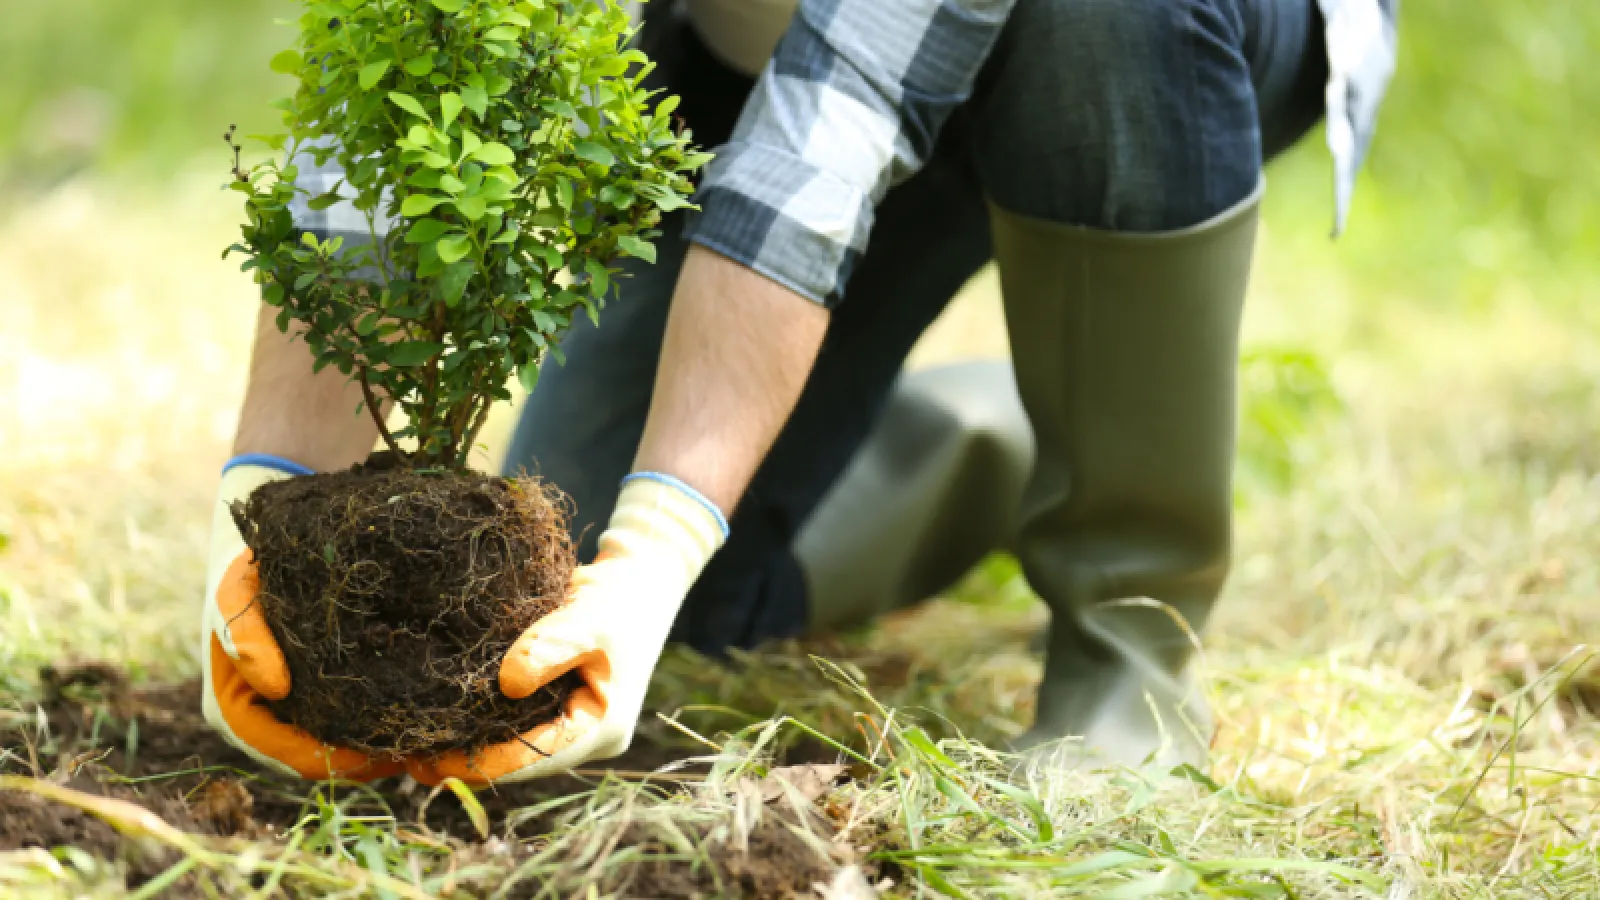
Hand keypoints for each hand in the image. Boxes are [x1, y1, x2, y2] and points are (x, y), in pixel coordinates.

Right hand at [200, 459, 402, 780]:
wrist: (277, 544)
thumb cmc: (252, 568)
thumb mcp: (237, 590)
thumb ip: (244, 631)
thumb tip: (275, 685)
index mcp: (238, 709)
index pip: (293, 756)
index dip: (337, 762)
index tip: (383, 755)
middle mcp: (271, 720)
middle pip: (328, 759)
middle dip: (372, 758)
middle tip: (424, 749)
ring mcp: (301, 710)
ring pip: (348, 744)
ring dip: (386, 744)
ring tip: (434, 735)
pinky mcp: (331, 692)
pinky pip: (362, 718)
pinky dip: (392, 717)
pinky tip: (429, 709)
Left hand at [404, 474, 726, 785]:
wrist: (638, 580)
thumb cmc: (618, 598)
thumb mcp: (590, 617)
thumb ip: (552, 646)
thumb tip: (507, 683)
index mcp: (603, 727)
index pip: (538, 757)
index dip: (485, 763)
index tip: (434, 761)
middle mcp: (587, 736)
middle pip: (521, 761)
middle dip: (468, 761)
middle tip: (408, 759)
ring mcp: (571, 724)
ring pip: (514, 746)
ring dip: (469, 746)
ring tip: (411, 747)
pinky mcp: (555, 707)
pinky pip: (514, 725)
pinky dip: (478, 724)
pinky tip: (437, 720)